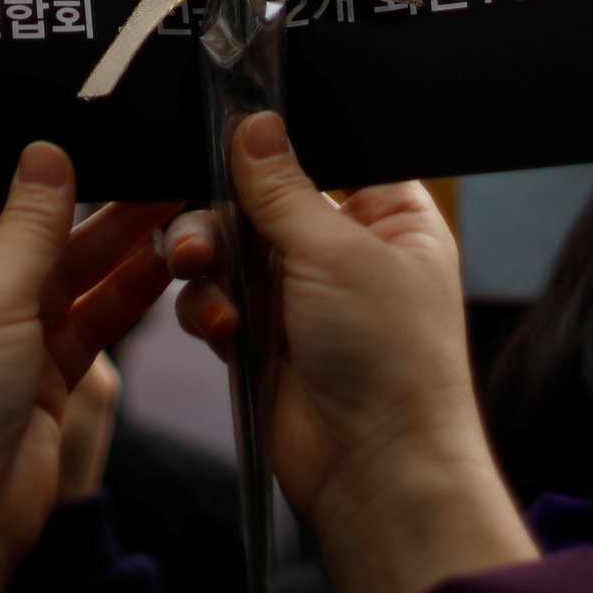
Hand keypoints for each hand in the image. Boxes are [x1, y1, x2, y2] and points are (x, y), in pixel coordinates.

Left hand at [0, 144, 177, 592]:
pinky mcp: (42, 373)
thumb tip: (46, 153)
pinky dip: (126, 293)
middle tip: (148, 162)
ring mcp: (1, 333)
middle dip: (89, 200)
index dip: (28, 163)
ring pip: (68, 271)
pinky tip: (165, 260)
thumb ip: (28, 224)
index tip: (85, 131)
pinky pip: (90, 318)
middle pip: (30, 227)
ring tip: (173, 200)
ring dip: (118, 241)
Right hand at [168, 111, 534, 592]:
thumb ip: (283, 186)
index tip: (231, 127)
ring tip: (200, 270)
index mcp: (388, 215)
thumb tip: (254, 121)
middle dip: (224, 209)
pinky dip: (208, 309)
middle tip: (205, 225)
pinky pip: (214, 300)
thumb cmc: (391, 361)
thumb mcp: (338, 252)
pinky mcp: (264, 338)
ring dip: (206, 257)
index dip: (279, 141)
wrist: (375, 471)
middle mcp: (344, 249)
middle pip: (261, 197)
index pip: (327, 150)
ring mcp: (301, 295)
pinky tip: (224, 332)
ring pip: (228, 246)